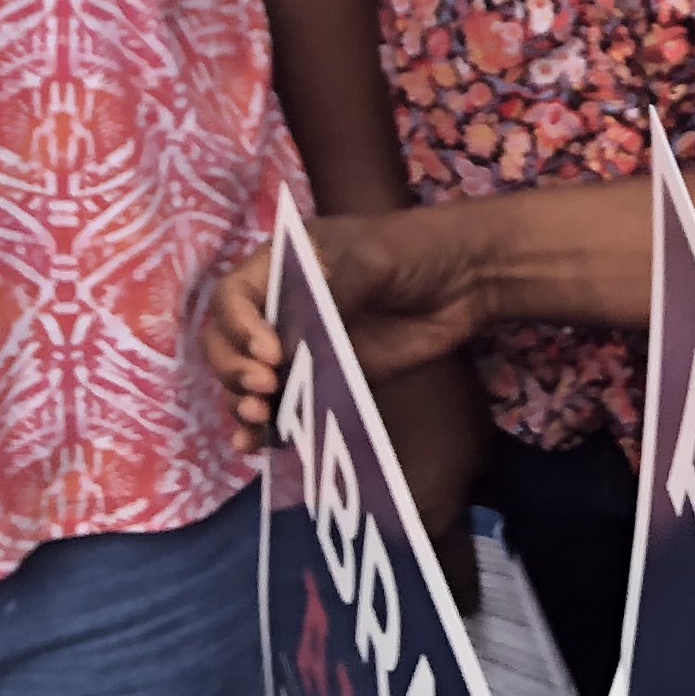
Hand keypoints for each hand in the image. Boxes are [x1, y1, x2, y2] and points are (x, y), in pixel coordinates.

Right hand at [208, 208, 502, 448]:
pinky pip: (283, 405)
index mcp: (280, 266)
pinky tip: (257, 445)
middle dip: (235, 369)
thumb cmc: (414, 250)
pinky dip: (264, 427)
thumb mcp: (371, 259)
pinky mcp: (324, 379)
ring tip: (258, 419)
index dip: (241, 328)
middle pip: (228, 343)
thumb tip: (292, 336)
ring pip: (247, 380)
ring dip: (242, 402)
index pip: (233, 299)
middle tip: (265, 388)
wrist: (465, 279)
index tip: (271, 353)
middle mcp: (279, 307)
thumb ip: (333, 293)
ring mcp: (300, 346)